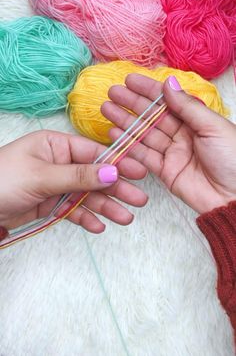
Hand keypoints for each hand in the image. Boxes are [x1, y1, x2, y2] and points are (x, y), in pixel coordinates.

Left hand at [0, 130, 147, 234]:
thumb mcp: (43, 175)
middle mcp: (59, 163)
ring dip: (105, 207)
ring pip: (86, 196)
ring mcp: (55, 184)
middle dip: (116, 188)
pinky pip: (72, 210)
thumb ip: (79, 176)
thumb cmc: (4, 179)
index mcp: (56, 146)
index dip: (117, 163)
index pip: (93, 153)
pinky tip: (99, 226)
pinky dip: (85, 218)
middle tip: (139, 200)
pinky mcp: (49, 204)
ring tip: (126, 219)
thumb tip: (113, 172)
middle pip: (94, 176)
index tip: (139, 173)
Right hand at [101, 74, 235, 213]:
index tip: (130, 80)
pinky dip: (129, 145)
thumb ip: (187, 107)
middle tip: (112, 92)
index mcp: (196, 120)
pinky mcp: (165, 171)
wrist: (235, 197)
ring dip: (125, 121)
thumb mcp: (213, 127)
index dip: (148, 90)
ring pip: (144, 134)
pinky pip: (144, 156)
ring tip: (107, 109)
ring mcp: (172, 153)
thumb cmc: (234, 158)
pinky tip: (115, 133)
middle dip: (132, 103)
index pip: (168, 100)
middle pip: (152, 116)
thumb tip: (168, 83)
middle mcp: (182, 134)